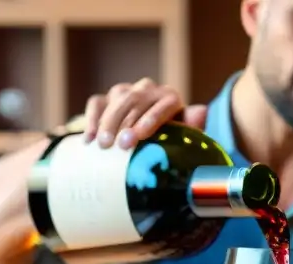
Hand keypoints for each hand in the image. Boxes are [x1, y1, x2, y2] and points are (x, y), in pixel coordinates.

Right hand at [83, 78, 208, 149]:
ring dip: (109, 122)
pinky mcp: (107, 99)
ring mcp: (126, 92)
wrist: (148, 144)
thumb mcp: (185, 138)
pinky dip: (92, 120)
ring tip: (103, 144)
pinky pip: (97, 103)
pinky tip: (89, 139)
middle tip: (119, 145)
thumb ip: (194, 127)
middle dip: (126, 124)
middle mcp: (149, 90)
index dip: (150, 119)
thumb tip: (202, 112)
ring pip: (117, 99)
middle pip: (137, 101)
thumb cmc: (170, 144)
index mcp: (170, 98)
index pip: (163, 104)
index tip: (138, 137)